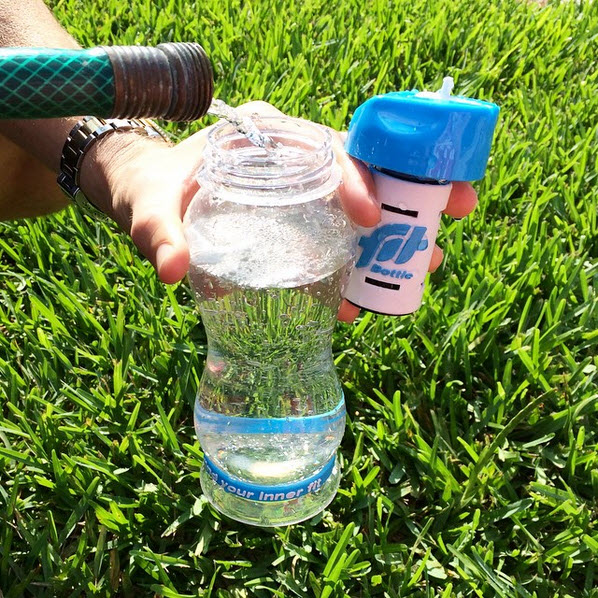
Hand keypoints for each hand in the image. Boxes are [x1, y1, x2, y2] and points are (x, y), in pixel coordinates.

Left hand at [80, 101, 476, 317]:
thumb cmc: (150, 187)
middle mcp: (292, 159)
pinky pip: (343, 232)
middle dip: (408, 199)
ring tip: (424, 268)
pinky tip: (371, 292)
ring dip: (398, 234)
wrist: (146, 192)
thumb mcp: (149, 204)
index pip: (324, 146)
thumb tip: (172, 271)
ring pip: (362, 204)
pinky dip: (364, 259)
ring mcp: (300, 190)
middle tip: (443, 231)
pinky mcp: (299, 218)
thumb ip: (158, 232)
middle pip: (363, 171)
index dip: (357, 177)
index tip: (373, 217)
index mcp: (265, 135)